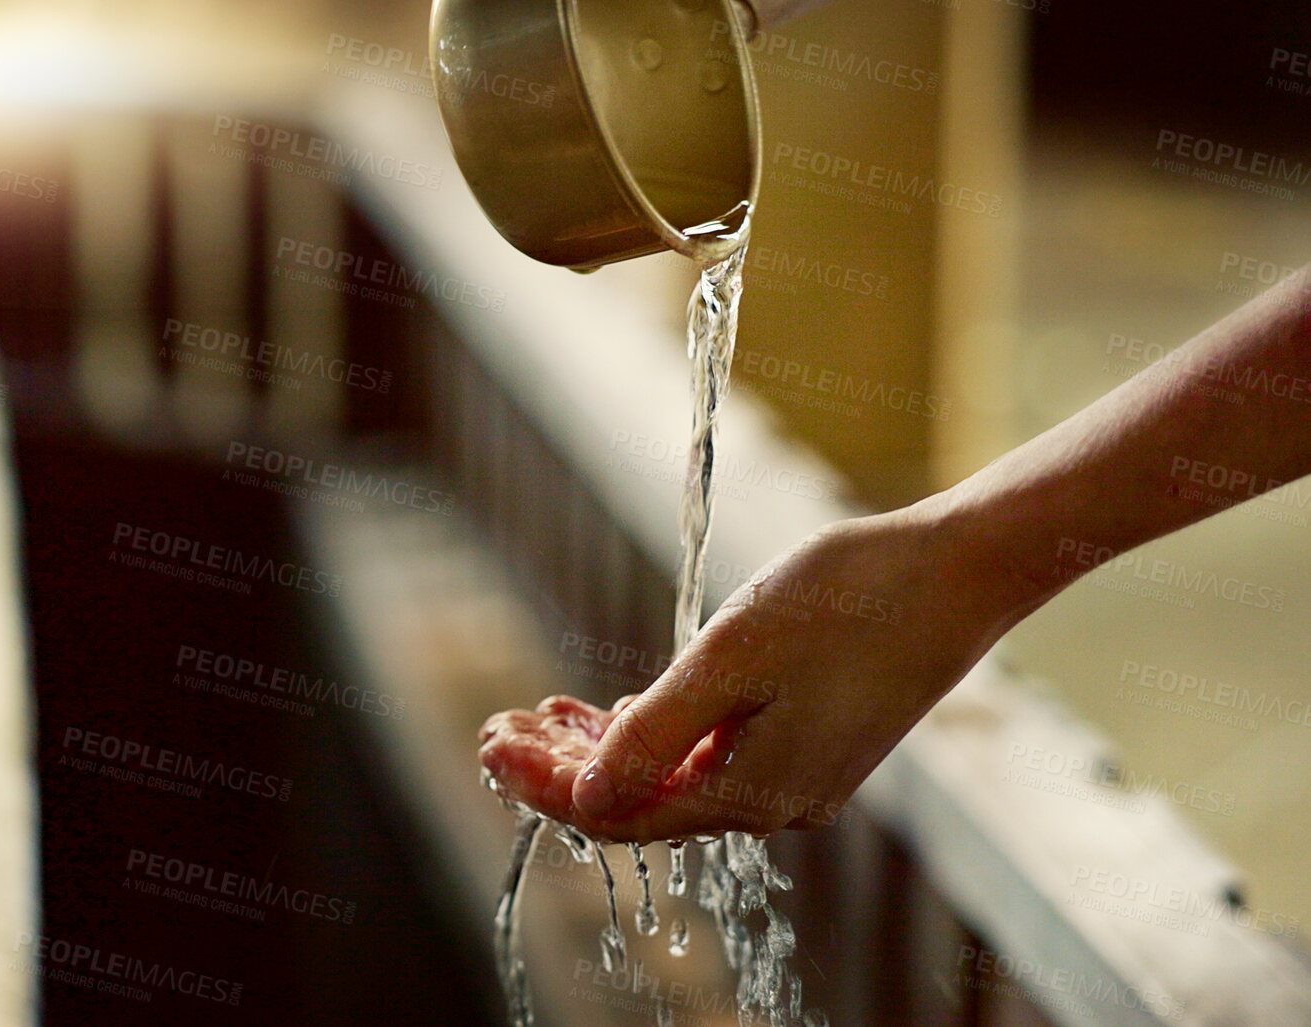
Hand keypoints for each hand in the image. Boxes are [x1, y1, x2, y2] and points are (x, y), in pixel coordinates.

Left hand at [478, 500, 1027, 841]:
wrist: (959, 572)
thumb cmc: (847, 601)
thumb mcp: (730, 660)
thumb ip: (654, 736)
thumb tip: (582, 800)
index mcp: (752, 794)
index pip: (616, 814)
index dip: (542, 782)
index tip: (487, 738)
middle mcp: (775, 803)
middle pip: (639, 805)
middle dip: (561, 767)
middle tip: (498, 723)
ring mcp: (797, 778)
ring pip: (672, 781)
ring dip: (603, 749)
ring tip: (542, 713)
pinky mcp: (812, 744)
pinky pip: (711, 760)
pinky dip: (656, 735)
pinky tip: (619, 709)